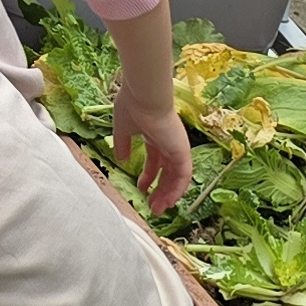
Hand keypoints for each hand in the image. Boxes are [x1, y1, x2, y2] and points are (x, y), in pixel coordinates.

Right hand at [110, 88, 192, 216]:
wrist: (144, 96)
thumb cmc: (132, 106)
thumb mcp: (122, 129)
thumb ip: (123, 145)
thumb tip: (122, 160)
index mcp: (155, 136)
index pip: (155, 161)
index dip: (148, 177)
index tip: (141, 189)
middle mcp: (168, 143)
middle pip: (167, 172)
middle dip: (159, 190)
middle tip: (152, 206)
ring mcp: (177, 147)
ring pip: (176, 177)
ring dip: (168, 195)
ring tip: (158, 209)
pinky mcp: (182, 152)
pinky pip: (183, 176)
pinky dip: (177, 190)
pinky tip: (168, 201)